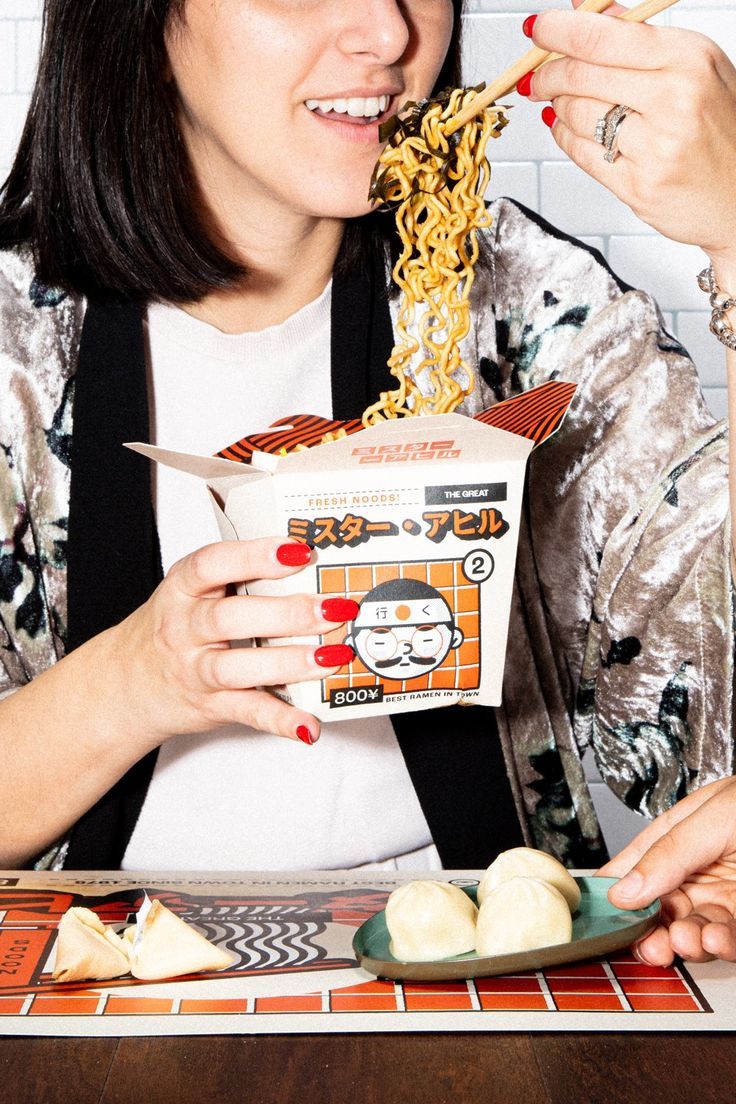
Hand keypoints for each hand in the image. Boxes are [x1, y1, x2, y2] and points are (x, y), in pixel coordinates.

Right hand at [113, 537, 354, 746]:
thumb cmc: (176, 627)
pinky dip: (280, 720)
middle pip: (230, 618)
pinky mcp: (211, 706)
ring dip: (289, 662)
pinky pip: (247, 712)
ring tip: (332, 656)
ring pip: (238, 667)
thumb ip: (240, 576)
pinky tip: (309, 725)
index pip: (213, 565)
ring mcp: (195, 670)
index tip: (299, 551)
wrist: (126, 683)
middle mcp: (184, 627)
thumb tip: (312, 563)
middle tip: (334, 609)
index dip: (255, 556)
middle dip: (287, 613)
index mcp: (183, 588)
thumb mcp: (193, 591)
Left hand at [524, 8, 735, 264]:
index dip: (558, 31)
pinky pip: (581, 154)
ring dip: (558, 107)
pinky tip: (570, 129)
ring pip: (576, 115)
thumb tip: (583, 8)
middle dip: (548, 74)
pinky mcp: (638, 186)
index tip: (537, 30)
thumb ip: (637, 37)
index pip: (602, 36)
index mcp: (688, 58)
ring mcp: (656, 147)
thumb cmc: (720, 127)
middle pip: (581, 75)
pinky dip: (566, 138)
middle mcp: (675, 99)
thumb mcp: (694, 67)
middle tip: (537, 76)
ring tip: (563, 103)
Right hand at [599, 777, 735, 964]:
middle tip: (650, 942)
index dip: (613, 893)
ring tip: (687, 939)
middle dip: (652, 930)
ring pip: (692, 929)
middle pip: (660, 909)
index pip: (633, 868)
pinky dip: (719, 945)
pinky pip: (728, 939)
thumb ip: (669, 851)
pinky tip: (714, 939)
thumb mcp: (715, 815)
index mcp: (678, 836)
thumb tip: (623, 887)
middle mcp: (698, 869)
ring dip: (685, 941)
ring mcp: (725, 896)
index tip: (603, 918)